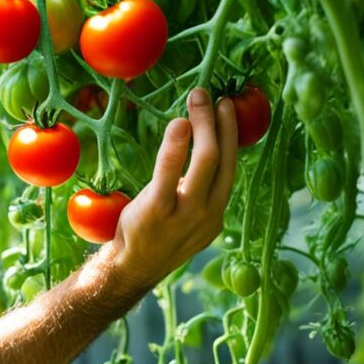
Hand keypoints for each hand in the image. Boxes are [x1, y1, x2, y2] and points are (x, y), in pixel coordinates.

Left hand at [111, 87, 237, 290]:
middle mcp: (209, 213)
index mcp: (217, 213)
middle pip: (222, 159)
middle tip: (210, 95)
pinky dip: (177, 146)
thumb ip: (199, 190)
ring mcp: (186, 213)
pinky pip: (171, 172)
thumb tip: (203, 147)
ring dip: (203, 124)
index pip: (230, 167)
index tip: (226, 109)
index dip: (231, 135)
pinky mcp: (159, 210)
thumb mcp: (188, 217)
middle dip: (220, 123)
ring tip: (197, 99)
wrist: (132, 268)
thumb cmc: (157, 236)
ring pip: (205, 161)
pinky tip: (179, 124)